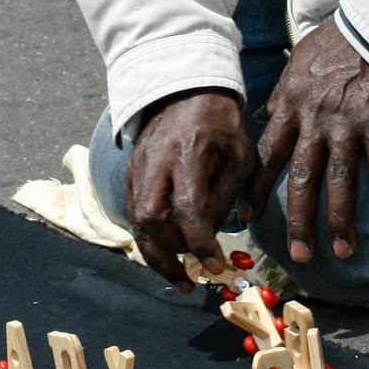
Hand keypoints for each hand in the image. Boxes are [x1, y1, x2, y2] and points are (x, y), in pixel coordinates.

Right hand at [124, 89, 255, 290]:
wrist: (186, 89)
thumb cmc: (220, 124)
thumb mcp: (239, 156)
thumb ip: (225, 197)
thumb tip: (211, 239)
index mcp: (188, 152)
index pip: (187, 208)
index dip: (200, 243)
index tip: (217, 265)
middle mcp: (155, 161)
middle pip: (149, 218)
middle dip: (170, 256)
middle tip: (193, 278)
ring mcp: (137, 166)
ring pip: (135, 220)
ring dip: (156, 255)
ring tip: (179, 278)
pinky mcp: (130, 171)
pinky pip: (133, 211)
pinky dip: (148, 238)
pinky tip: (167, 254)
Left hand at [243, 21, 368, 262]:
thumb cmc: (334, 43)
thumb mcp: (296, 65)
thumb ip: (280, 95)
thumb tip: (262, 114)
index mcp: (290, 107)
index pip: (266, 156)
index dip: (256, 190)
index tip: (246, 218)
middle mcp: (314, 122)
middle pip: (301, 179)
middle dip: (299, 220)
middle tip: (298, 255)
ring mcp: (346, 126)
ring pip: (340, 183)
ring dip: (341, 220)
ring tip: (343, 251)